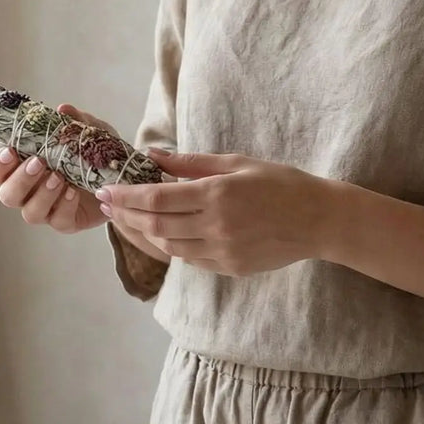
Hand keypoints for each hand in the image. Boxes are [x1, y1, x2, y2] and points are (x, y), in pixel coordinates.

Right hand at [0, 103, 111, 233]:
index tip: (9, 151)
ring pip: (30, 212)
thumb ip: (75, 121)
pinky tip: (73, 191)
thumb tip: (63, 109)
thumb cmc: (92, 154)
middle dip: (20, 179)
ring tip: (59, 177)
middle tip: (38, 163)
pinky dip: (64, 206)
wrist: (119, 177)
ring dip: (42, 194)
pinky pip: (58, 221)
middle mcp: (28, 192)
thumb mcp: (89, 132)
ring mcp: (46, 210)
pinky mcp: (66, 222)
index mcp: (22, 168)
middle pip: (7, 195)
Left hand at [96, 149, 331, 275]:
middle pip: (156, 226)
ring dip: (145, 232)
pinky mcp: (230, 268)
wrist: (318, 220)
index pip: (157, 199)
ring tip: (129, 217)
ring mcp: (223, 251)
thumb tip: (153, 155)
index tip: (105, 190)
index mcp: (216, 195)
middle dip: (126, 215)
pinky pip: (190, 259)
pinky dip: (172, 245)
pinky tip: (163, 232)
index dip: (126, 197)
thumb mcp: (236, 163)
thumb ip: (191, 162)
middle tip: (107, 205)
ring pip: (169, 246)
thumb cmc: (279, 182)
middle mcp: (216, 226)